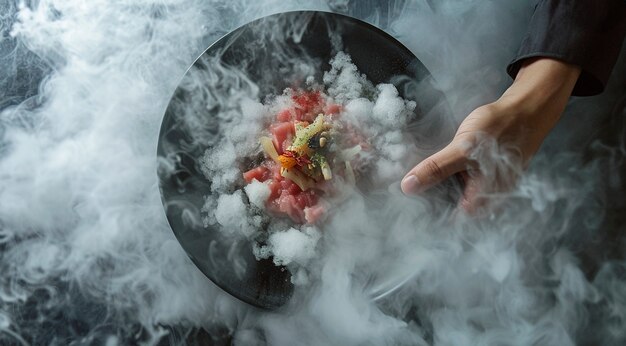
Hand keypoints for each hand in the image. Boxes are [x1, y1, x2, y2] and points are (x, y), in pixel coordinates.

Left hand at [401, 58, 580, 213]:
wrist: (526, 107)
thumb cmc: (500, 128)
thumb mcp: (462, 149)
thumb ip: (437, 168)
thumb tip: (408, 187)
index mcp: (482, 199)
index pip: (449, 219)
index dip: (428, 214)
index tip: (406, 207)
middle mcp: (486, 197)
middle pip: (452, 206)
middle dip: (430, 199)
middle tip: (404, 190)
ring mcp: (486, 184)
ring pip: (455, 191)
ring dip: (438, 186)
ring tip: (414, 178)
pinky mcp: (484, 171)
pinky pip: (461, 178)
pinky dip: (448, 174)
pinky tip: (434, 165)